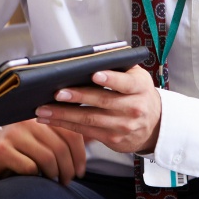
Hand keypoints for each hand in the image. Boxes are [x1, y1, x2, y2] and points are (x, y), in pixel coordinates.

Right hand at [0, 118, 86, 183]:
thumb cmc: (16, 149)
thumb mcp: (39, 140)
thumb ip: (62, 137)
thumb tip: (95, 137)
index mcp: (41, 116)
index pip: (70, 132)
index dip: (80, 155)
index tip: (81, 171)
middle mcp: (27, 121)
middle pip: (60, 147)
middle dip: (69, 169)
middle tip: (68, 181)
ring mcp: (14, 134)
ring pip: (47, 157)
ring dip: (55, 174)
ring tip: (55, 182)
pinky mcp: (2, 149)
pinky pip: (30, 167)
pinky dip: (37, 176)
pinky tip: (36, 179)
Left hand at [35, 65, 160, 153]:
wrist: (154, 124)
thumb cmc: (138, 94)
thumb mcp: (137, 77)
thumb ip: (118, 68)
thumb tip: (88, 59)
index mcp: (139, 87)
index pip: (125, 82)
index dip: (110, 79)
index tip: (94, 74)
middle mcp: (134, 107)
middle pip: (102, 101)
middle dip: (77, 97)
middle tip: (57, 93)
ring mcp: (123, 125)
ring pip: (89, 119)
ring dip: (63, 114)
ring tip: (43, 108)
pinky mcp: (113, 139)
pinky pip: (85, 131)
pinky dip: (65, 124)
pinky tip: (50, 119)